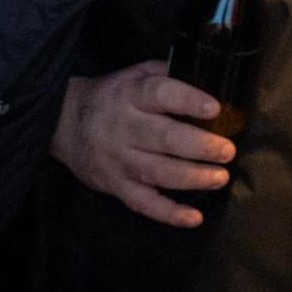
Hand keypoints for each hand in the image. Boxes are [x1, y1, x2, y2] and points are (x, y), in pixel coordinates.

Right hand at [52, 61, 236, 226]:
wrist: (63, 123)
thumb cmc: (112, 97)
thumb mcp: (134, 74)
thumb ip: (166, 74)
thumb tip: (208, 75)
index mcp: (131, 95)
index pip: (160, 94)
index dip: (188, 101)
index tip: (214, 108)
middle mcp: (124, 127)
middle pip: (164, 138)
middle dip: (200, 146)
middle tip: (227, 151)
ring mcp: (119, 160)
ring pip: (158, 172)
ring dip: (192, 178)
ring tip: (220, 178)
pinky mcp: (115, 186)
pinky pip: (143, 203)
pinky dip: (169, 214)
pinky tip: (194, 218)